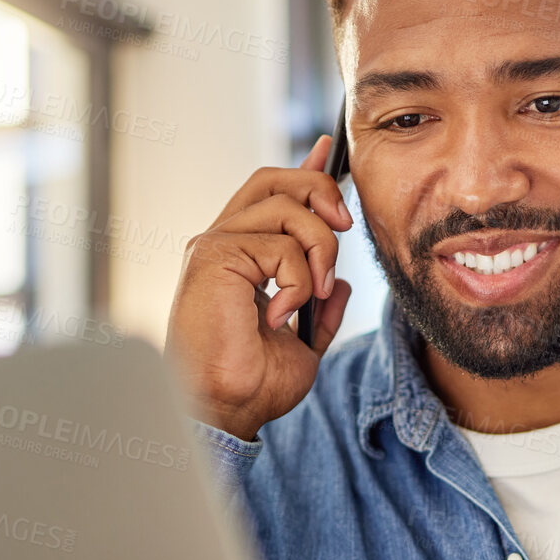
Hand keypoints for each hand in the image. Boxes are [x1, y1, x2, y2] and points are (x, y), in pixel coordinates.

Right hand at [166, 135, 353, 440]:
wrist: (227, 408)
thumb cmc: (253, 383)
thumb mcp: (304, 341)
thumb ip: (320, 306)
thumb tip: (342, 283)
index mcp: (241, 257)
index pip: (272, 194)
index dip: (305, 169)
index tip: (329, 151)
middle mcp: (223, 242)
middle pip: (276, 180)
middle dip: (322, 192)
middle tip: (346, 228)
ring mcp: (215, 245)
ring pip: (289, 208)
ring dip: (320, 250)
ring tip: (315, 294)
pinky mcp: (213, 255)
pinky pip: (281, 245)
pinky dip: (298, 281)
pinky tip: (279, 314)